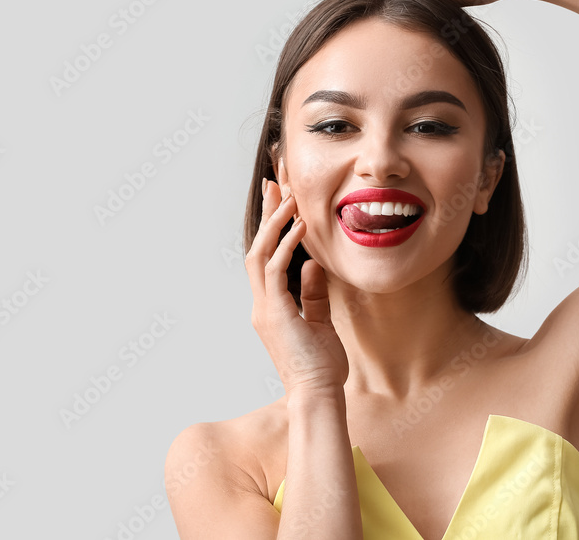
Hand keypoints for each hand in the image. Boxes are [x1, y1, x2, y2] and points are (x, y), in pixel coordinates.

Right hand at [244, 165, 348, 397]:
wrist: (318, 394)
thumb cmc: (322, 366)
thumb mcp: (319, 322)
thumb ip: (312, 293)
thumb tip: (312, 265)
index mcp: (271, 307)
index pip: (266, 258)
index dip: (271, 228)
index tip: (281, 201)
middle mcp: (262, 305)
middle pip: (256, 248)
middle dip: (266, 215)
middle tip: (276, 184)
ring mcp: (265, 309)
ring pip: (260, 254)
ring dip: (273, 224)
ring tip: (288, 197)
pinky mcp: (275, 313)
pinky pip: (276, 270)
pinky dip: (286, 244)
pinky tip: (300, 225)